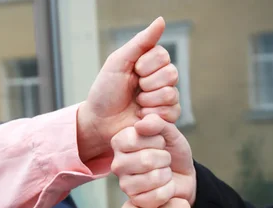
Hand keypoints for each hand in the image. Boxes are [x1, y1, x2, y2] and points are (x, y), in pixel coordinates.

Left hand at [77, 18, 179, 161]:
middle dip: (148, 84)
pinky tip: (141, 117)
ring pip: (171, 95)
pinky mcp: (165, 118)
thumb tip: (161, 20)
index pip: (164, 56)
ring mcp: (164, 100)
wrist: (100, 122)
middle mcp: (160, 80)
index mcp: (150, 63)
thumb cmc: (105, 92)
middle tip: (134, 91)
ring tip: (136, 105)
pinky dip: (153, 115)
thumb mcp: (118, 62)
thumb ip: (140, 42)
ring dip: (149, 101)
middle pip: (171, 74)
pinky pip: (172, 113)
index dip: (147, 65)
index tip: (133, 72)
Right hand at [111, 114, 195, 207]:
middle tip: (165, 159)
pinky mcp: (135, 201)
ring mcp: (125, 184)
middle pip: (146, 160)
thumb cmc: (172, 151)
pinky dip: (168, 190)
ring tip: (165, 172)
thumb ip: (156, 123)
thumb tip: (139, 125)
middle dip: (165, 158)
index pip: (135, 139)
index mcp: (120, 142)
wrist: (182, 175)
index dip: (156, 140)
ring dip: (167, 174)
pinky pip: (157, 196)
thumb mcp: (169, 132)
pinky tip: (165, 186)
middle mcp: (118, 164)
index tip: (160, 142)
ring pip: (153, 178)